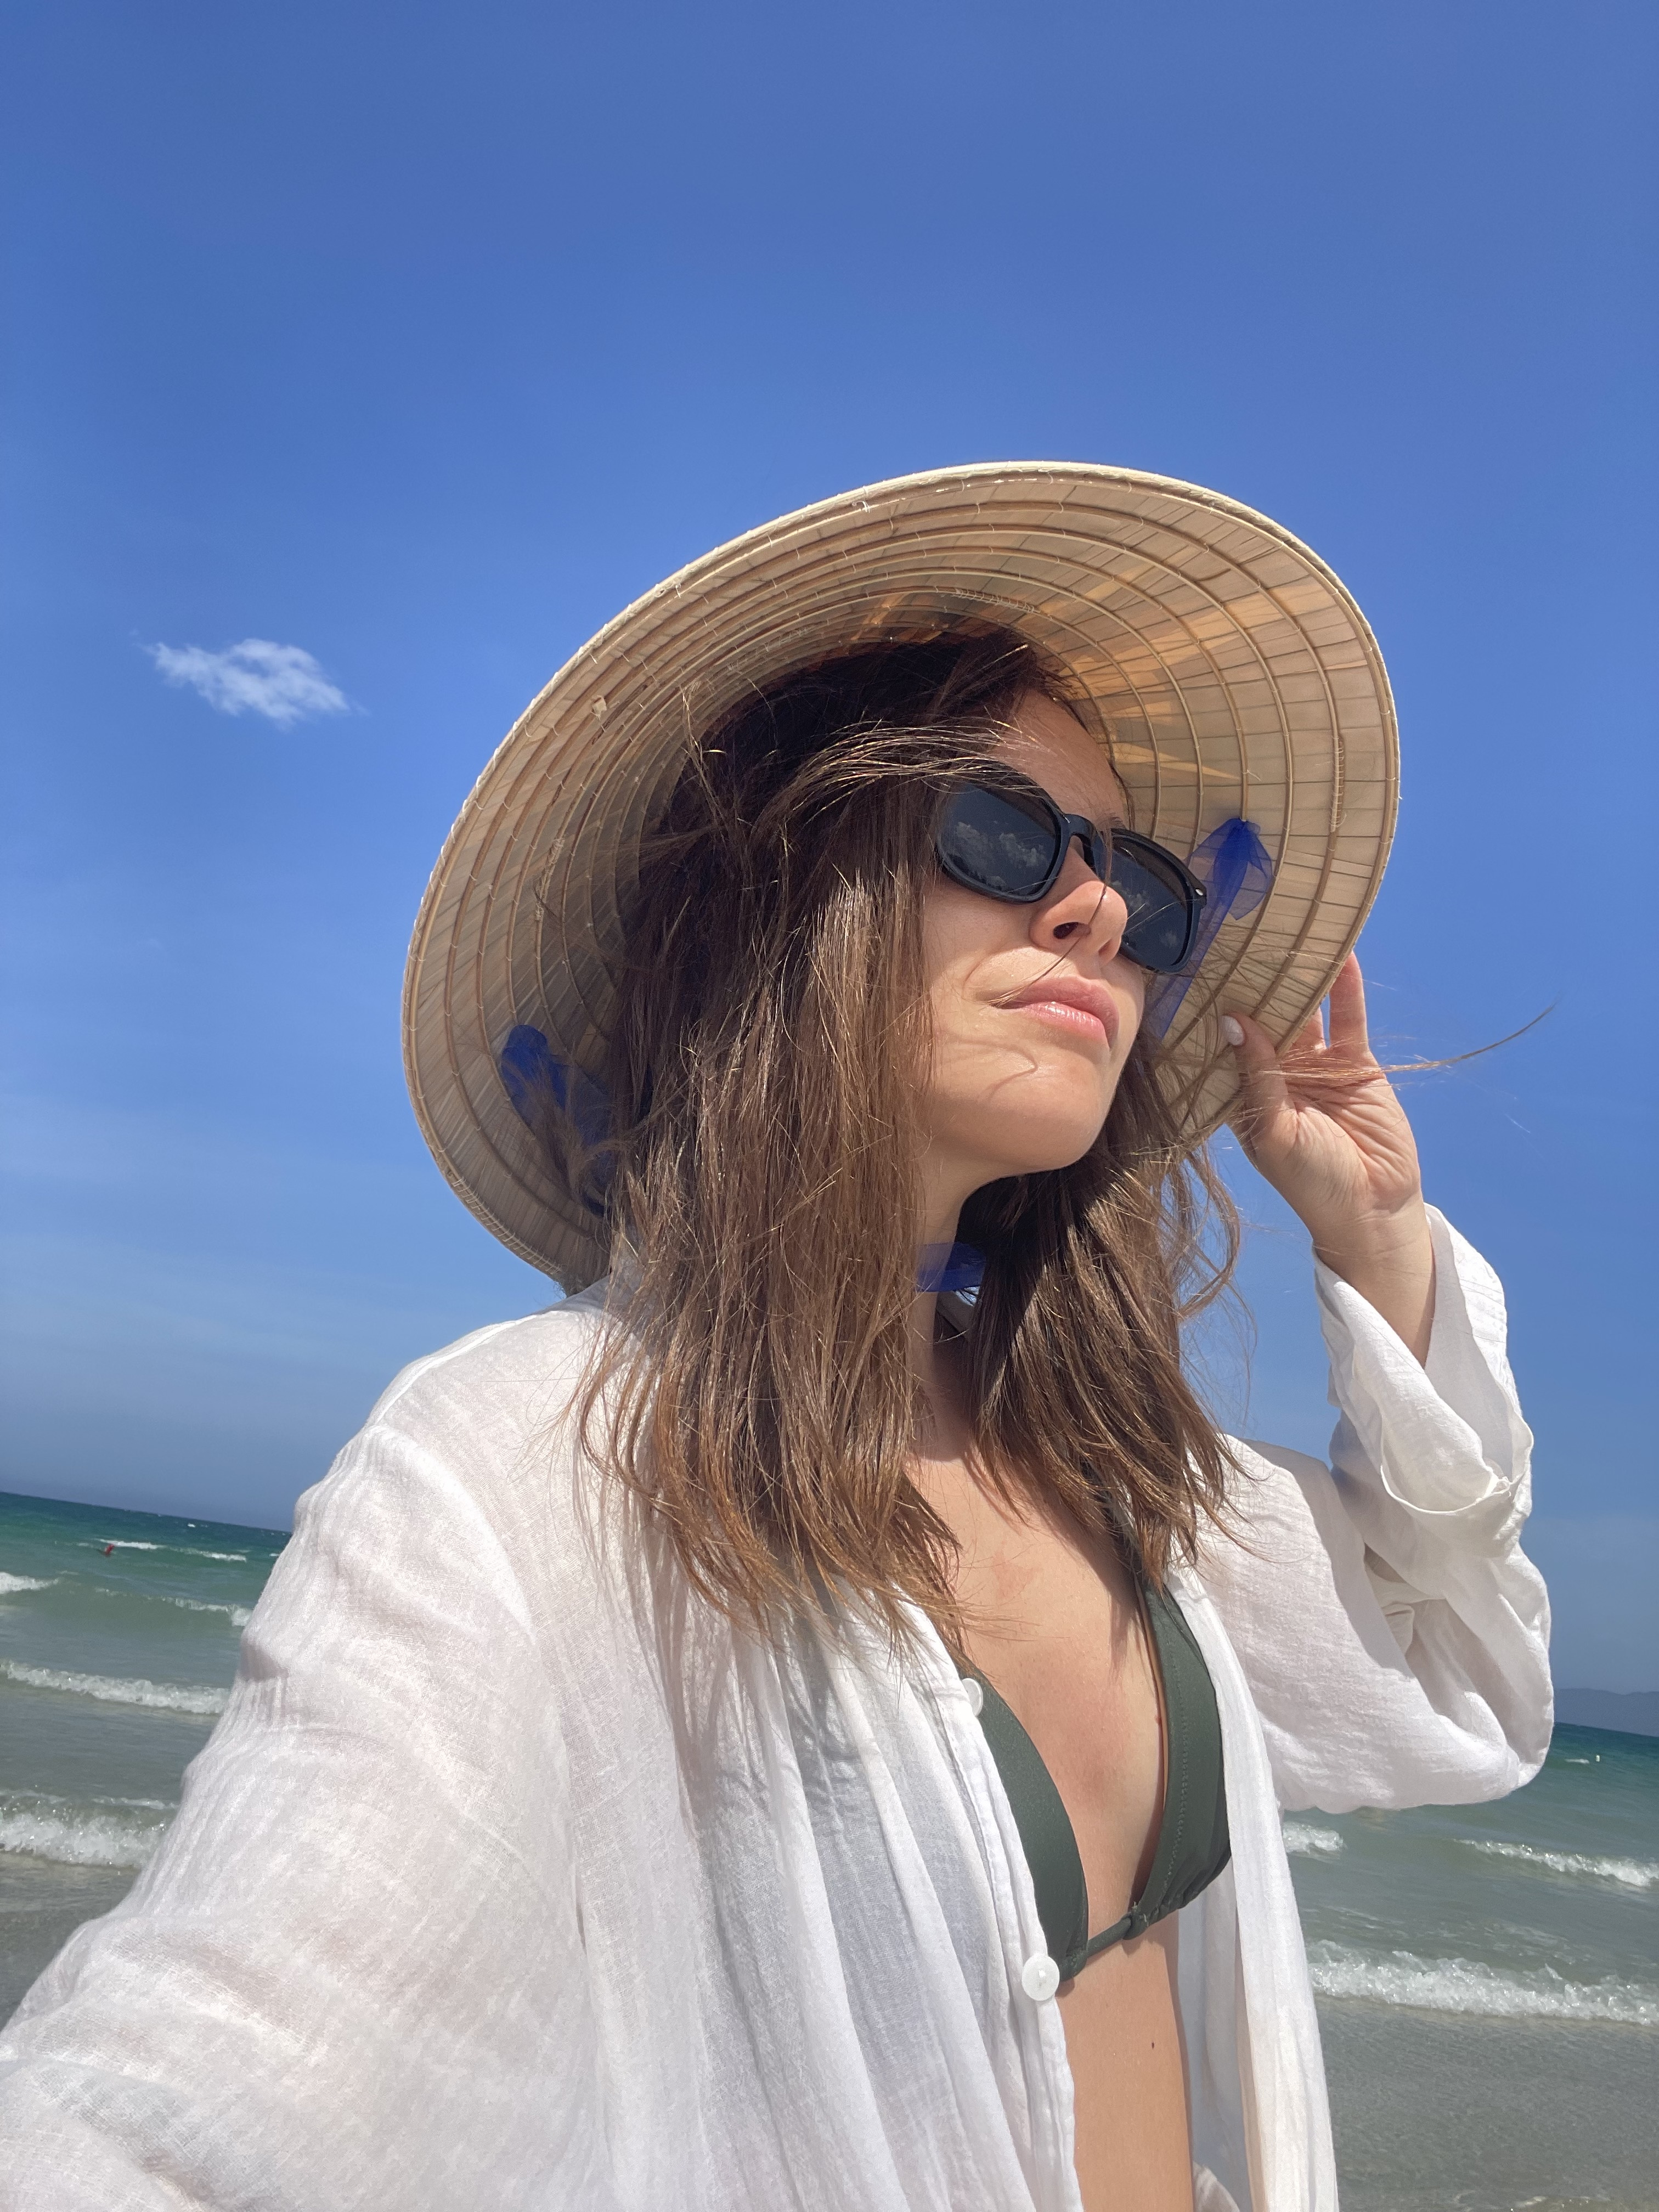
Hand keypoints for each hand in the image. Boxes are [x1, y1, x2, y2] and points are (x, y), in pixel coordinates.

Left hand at [1224, 953, 1435, 1362]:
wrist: (1372, 1209)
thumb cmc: (1310, 1181)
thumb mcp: (1274, 1131)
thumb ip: (1258, 1075)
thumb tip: (1234, 1020)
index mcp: (1244, 1092)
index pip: (1226, 1040)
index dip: (1215, 1007)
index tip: (1198, 965)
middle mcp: (1276, 1073)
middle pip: (1265, 1016)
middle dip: (1253, 980)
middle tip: (1239, 930)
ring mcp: (1317, 1065)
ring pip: (1305, 1010)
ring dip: (1298, 975)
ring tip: (1288, 929)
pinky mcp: (1356, 1064)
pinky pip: (1348, 1018)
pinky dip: (1344, 987)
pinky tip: (1339, 952)